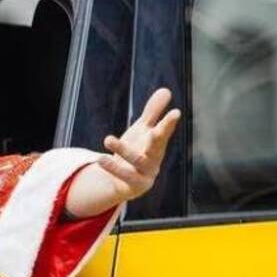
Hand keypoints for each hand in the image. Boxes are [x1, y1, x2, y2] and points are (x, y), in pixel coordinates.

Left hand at [64, 89, 180, 218]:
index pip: (164, 131)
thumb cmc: (137, 152)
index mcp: (157, 144)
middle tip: (155, 130)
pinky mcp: (133, 185)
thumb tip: (166, 90)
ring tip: (108, 139)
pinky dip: (112, 168)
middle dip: (158, 137)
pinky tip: (100, 158)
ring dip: (123, 150)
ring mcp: (145, 173)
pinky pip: (123, 176)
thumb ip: (153, 112)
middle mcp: (155, 158)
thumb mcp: (142, 130)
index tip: (176, 112)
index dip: (169, 123)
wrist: (123, 182)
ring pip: (137, 161)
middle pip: (157, 146)